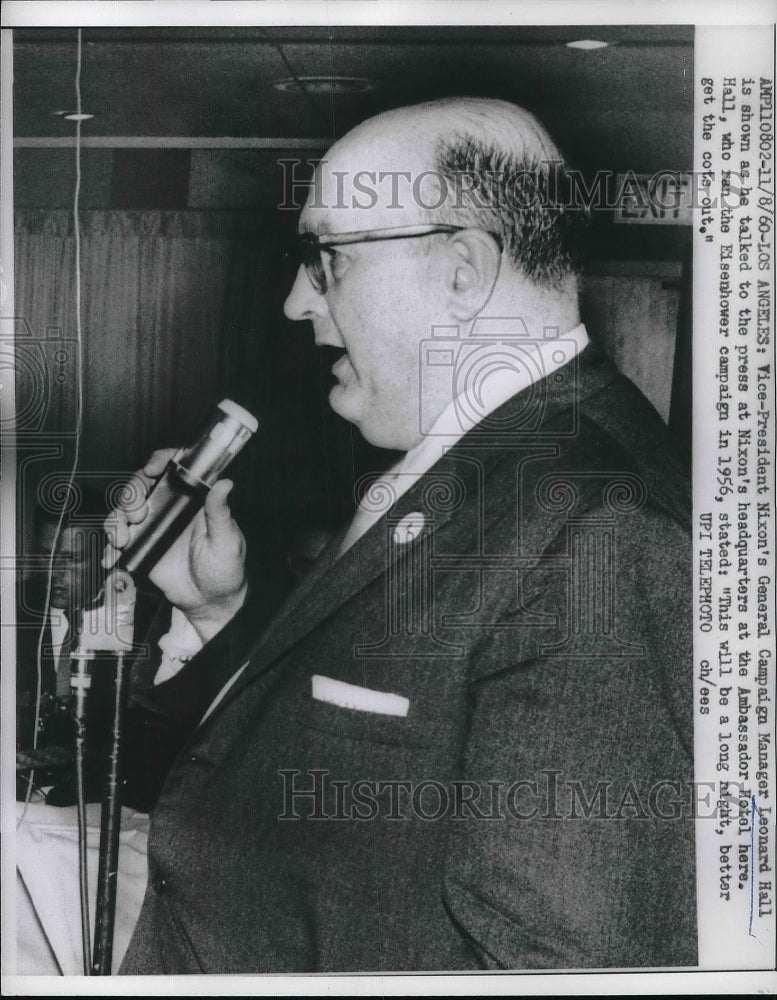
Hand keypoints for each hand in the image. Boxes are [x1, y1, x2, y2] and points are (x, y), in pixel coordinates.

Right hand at [103, 449, 247, 640]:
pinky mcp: (141, 547)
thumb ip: (220, 513)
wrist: (209, 602)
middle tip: (137, 513)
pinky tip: (111, 558)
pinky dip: (109, 547)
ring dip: (116, 519)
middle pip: (142, 486)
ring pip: (124, 510)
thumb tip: (225, 483)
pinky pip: (118, 540)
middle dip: (132, 494)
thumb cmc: (226, 569)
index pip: (175, 468)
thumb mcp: (226, 541)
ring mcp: (152, 526)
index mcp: (193, 499)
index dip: (160, 460)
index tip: (152, 469)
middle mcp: (170, 507)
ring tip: (123, 538)